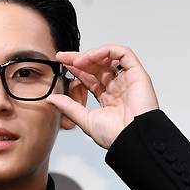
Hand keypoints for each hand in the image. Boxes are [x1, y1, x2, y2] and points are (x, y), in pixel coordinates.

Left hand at [45, 45, 159, 149]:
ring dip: (92, 55)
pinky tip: (93, 57)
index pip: (90, 77)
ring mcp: (128, 79)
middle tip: (64, 57)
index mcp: (108, 97)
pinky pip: (123, 54)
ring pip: (110, 57)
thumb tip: (52, 99)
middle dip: (79, 59)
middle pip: (97, 65)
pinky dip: (107, 50)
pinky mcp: (137, 74)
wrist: (132, 139)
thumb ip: (68, 107)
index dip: (76, 68)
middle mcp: (118, 87)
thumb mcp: (85, 119)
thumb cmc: (115, 135)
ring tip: (78, 61)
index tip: (61, 63)